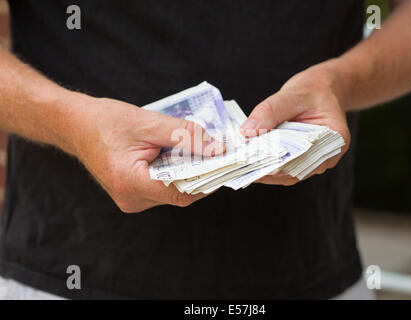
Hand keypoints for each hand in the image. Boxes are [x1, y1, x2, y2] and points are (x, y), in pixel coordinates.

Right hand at [69, 94, 223, 212]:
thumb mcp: (149, 123)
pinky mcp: (133, 194)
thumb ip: (186, 136)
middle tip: (216, 152)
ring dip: (188, 171)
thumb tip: (218, 149)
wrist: (75, 124)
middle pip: (179, 192)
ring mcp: (131, 199)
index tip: (225, 164)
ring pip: (172, 190)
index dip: (207, 180)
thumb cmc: (106, 121)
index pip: (181, 192)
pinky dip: (175, 172)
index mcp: (130, 182)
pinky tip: (178, 154)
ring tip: (196, 149)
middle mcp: (131, 198)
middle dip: (200, 172)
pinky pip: (162, 187)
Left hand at [240, 62, 349, 185]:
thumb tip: (246, 132)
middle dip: (267, 170)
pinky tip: (248, 161)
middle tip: (241, 168)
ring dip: (264, 170)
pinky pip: (282, 167)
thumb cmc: (312, 90)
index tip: (255, 164)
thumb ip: (270, 112)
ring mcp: (313, 161)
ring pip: (286, 174)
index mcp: (335, 140)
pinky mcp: (300, 160)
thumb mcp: (291, 95)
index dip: (279, 165)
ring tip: (241, 166)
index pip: (305, 159)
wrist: (321, 89)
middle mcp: (326, 157)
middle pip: (294, 170)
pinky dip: (266, 164)